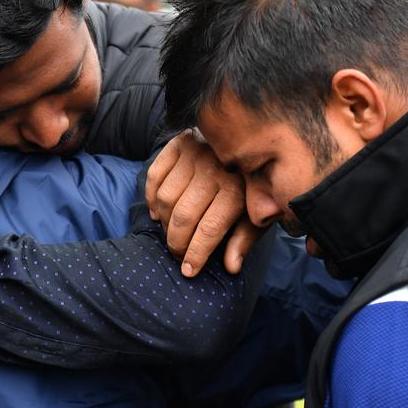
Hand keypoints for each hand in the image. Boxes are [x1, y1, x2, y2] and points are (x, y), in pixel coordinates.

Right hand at [145, 129, 262, 276]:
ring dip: (163, 222)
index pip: (210, 229)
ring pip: (165, 198)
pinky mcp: (178, 144)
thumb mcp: (257, 211)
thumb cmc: (251, 183)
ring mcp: (194, 154)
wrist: (251, 137)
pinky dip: (150, 198)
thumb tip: (231, 268)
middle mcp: (214, 170)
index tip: (188, 271)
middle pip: (183, 216)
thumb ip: (244, 239)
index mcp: (237, 189)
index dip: (196, 254)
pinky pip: (154, 176)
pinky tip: (157, 213)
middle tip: (177, 254)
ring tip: (170, 233)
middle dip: (176, 243)